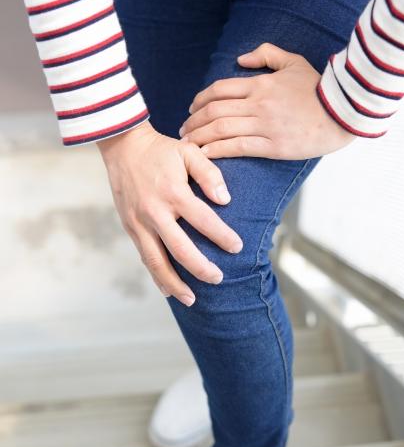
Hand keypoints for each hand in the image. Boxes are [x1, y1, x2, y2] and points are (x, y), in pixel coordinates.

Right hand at [97, 121, 242, 306]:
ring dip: (174, 283)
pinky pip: (144, 258)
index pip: (203, 220)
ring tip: (191, 300)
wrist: (122, 146)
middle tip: (218, 279)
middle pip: (179, 249)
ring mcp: (139, 223)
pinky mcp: (130, 228)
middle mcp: (155, 212)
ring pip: (156, 261)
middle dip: (200, 268)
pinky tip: (168, 290)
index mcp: (173, 193)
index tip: (238, 247)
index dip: (222, 236)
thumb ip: (209, 173)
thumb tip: (225, 199)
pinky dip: (156, 276)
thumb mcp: (188, 151)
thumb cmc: (161, 150)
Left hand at [179, 43, 355, 159]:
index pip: (220, 90)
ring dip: (200, 137)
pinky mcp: (273, 147)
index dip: (200, 100)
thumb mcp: (293, 62)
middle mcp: (258, 104)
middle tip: (183, 131)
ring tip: (188, 145)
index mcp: (261, 84)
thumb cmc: (318, 89)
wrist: (342, 112)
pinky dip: (217, 151)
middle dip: (194, 122)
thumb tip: (241, 59)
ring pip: (222, 130)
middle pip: (215, 111)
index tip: (191, 109)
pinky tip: (204, 155)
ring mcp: (264, 126)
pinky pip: (238, 148)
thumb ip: (267, 56)